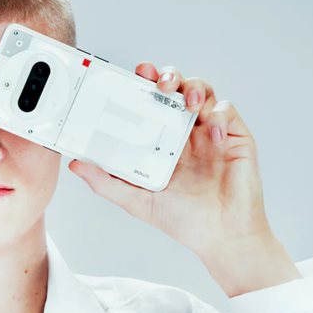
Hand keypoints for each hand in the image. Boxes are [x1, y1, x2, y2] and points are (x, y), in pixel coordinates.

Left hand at [68, 65, 298, 294]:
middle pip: (176, 89)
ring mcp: (210, 132)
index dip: (142, 85)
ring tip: (185, 102)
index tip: (131, 76)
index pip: (151, 104)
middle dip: (168, 75)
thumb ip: (106, 182)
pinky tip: (211, 132)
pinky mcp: (235, 136)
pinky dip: (218, 115)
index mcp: (162, 141)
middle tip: (158, 82)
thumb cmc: (184, 220)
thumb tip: (76, 164)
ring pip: (203, 92)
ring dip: (193, 88)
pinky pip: (227, 111)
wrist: (221, 237)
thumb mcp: (137, 200)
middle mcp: (185, 132)